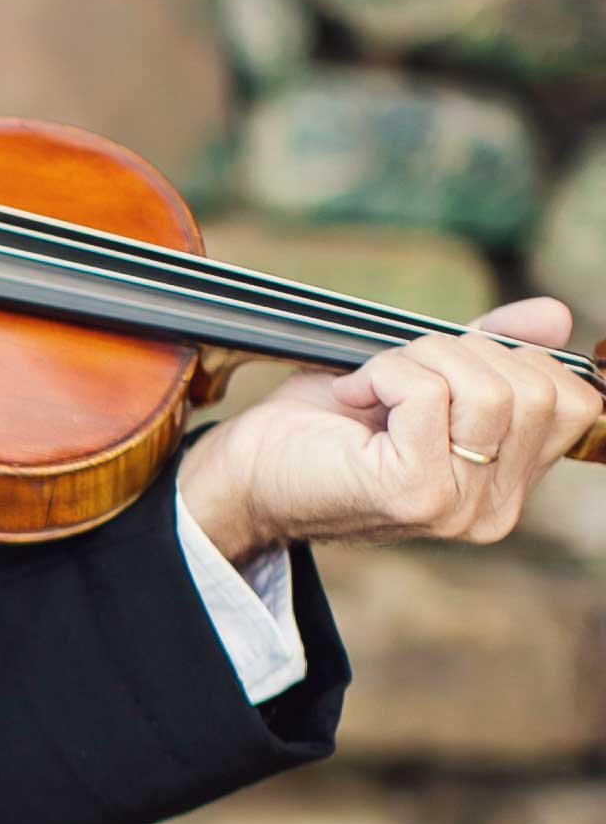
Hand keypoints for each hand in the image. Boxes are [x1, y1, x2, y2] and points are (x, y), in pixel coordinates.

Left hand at [176, 298, 597, 566]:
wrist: (249, 474)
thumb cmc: (327, 429)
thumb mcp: (424, 376)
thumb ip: (492, 350)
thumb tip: (555, 313)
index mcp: (507, 487)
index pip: (575, 402)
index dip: (519, 358)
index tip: (450, 366)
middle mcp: (494, 510)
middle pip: (536, 387)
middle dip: (464, 354)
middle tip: (398, 376)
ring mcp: (457, 506)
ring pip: (486, 387)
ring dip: (420, 362)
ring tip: (374, 388)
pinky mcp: (415, 492)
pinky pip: (429, 393)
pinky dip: (386, 373)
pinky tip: (355, 398)